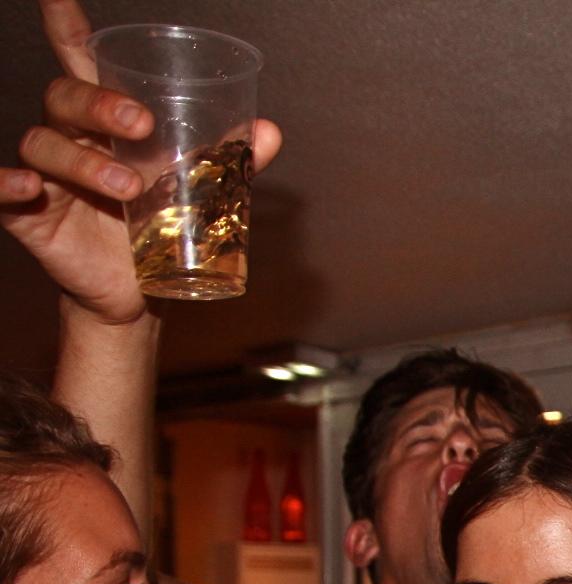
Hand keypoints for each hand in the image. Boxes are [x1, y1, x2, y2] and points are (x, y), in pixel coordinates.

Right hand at [0, 0, 283, 322]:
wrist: (141, 290)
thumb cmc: (159, 225)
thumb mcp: (197, 188)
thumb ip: (229, 159)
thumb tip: (268, 130)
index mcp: (106, 121)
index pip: (82, 63)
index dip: (68, 28)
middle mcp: (71, 137)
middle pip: (65, 98)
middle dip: (99, 103)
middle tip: (142, 123)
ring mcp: (48, 174)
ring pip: (44, 144)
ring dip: (83, 160)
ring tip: (128, 186)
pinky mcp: (32, 213)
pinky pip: (3, 191)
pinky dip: (9, 184)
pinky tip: (29, 185)